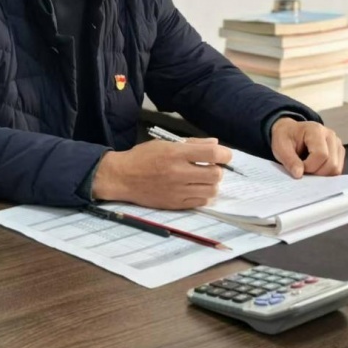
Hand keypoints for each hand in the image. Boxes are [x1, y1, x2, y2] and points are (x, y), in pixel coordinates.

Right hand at [92, 137, 230, 208]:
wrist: (122, 177)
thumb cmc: (143, 157)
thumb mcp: (165, 143)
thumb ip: (192, 144)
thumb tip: (216, 143)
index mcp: (176, 153)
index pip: (212, 153)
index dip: (225, 154)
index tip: (225, 155)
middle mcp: (179, 172)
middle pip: (215, 174)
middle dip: (217, 170)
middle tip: (209, 168)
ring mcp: (177, 190)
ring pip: (211, 190)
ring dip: (211, 184)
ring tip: (202, 180)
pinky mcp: (175, 204)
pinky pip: (200, 202)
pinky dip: (202, 195)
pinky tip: (194, 189)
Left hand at [271, 118, 344, 177]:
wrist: (290, 131)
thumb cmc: (286, 137)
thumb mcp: (281, 147)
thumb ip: (289, 160)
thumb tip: (299, 175)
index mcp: (315, 130)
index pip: (321, 154)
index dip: (309, 166)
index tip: (298, 167)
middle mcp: (330, 135)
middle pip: (331, 164)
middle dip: (316, 172)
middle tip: (303, 169)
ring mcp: (337, 143)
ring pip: (336, 169)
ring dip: (321, 174)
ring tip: (308, 167)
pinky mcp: (339, 151)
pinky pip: (337, 170)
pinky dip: (326, 173)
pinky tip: (315, 167)